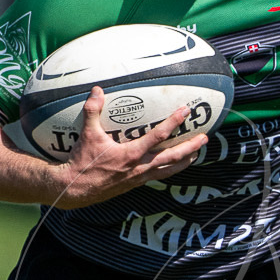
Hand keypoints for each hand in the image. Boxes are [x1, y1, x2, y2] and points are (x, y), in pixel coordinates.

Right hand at [52, 89, 206, 208]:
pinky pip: (158, 176)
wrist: (75, 189)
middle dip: (191, 147)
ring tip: (197, 153)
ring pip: (169, 170)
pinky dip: (170, 169)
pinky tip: (173, 165)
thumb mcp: (87, 134)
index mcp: (131, 154)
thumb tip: (97, 90)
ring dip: (185, 161)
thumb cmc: (82, 162)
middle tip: (205, 138)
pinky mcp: (135, 184)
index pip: (159, 136)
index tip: (185, 111)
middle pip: (173, 157)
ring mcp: (139, 178)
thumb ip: (93, 110)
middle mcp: (140, 167)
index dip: (174, 122)